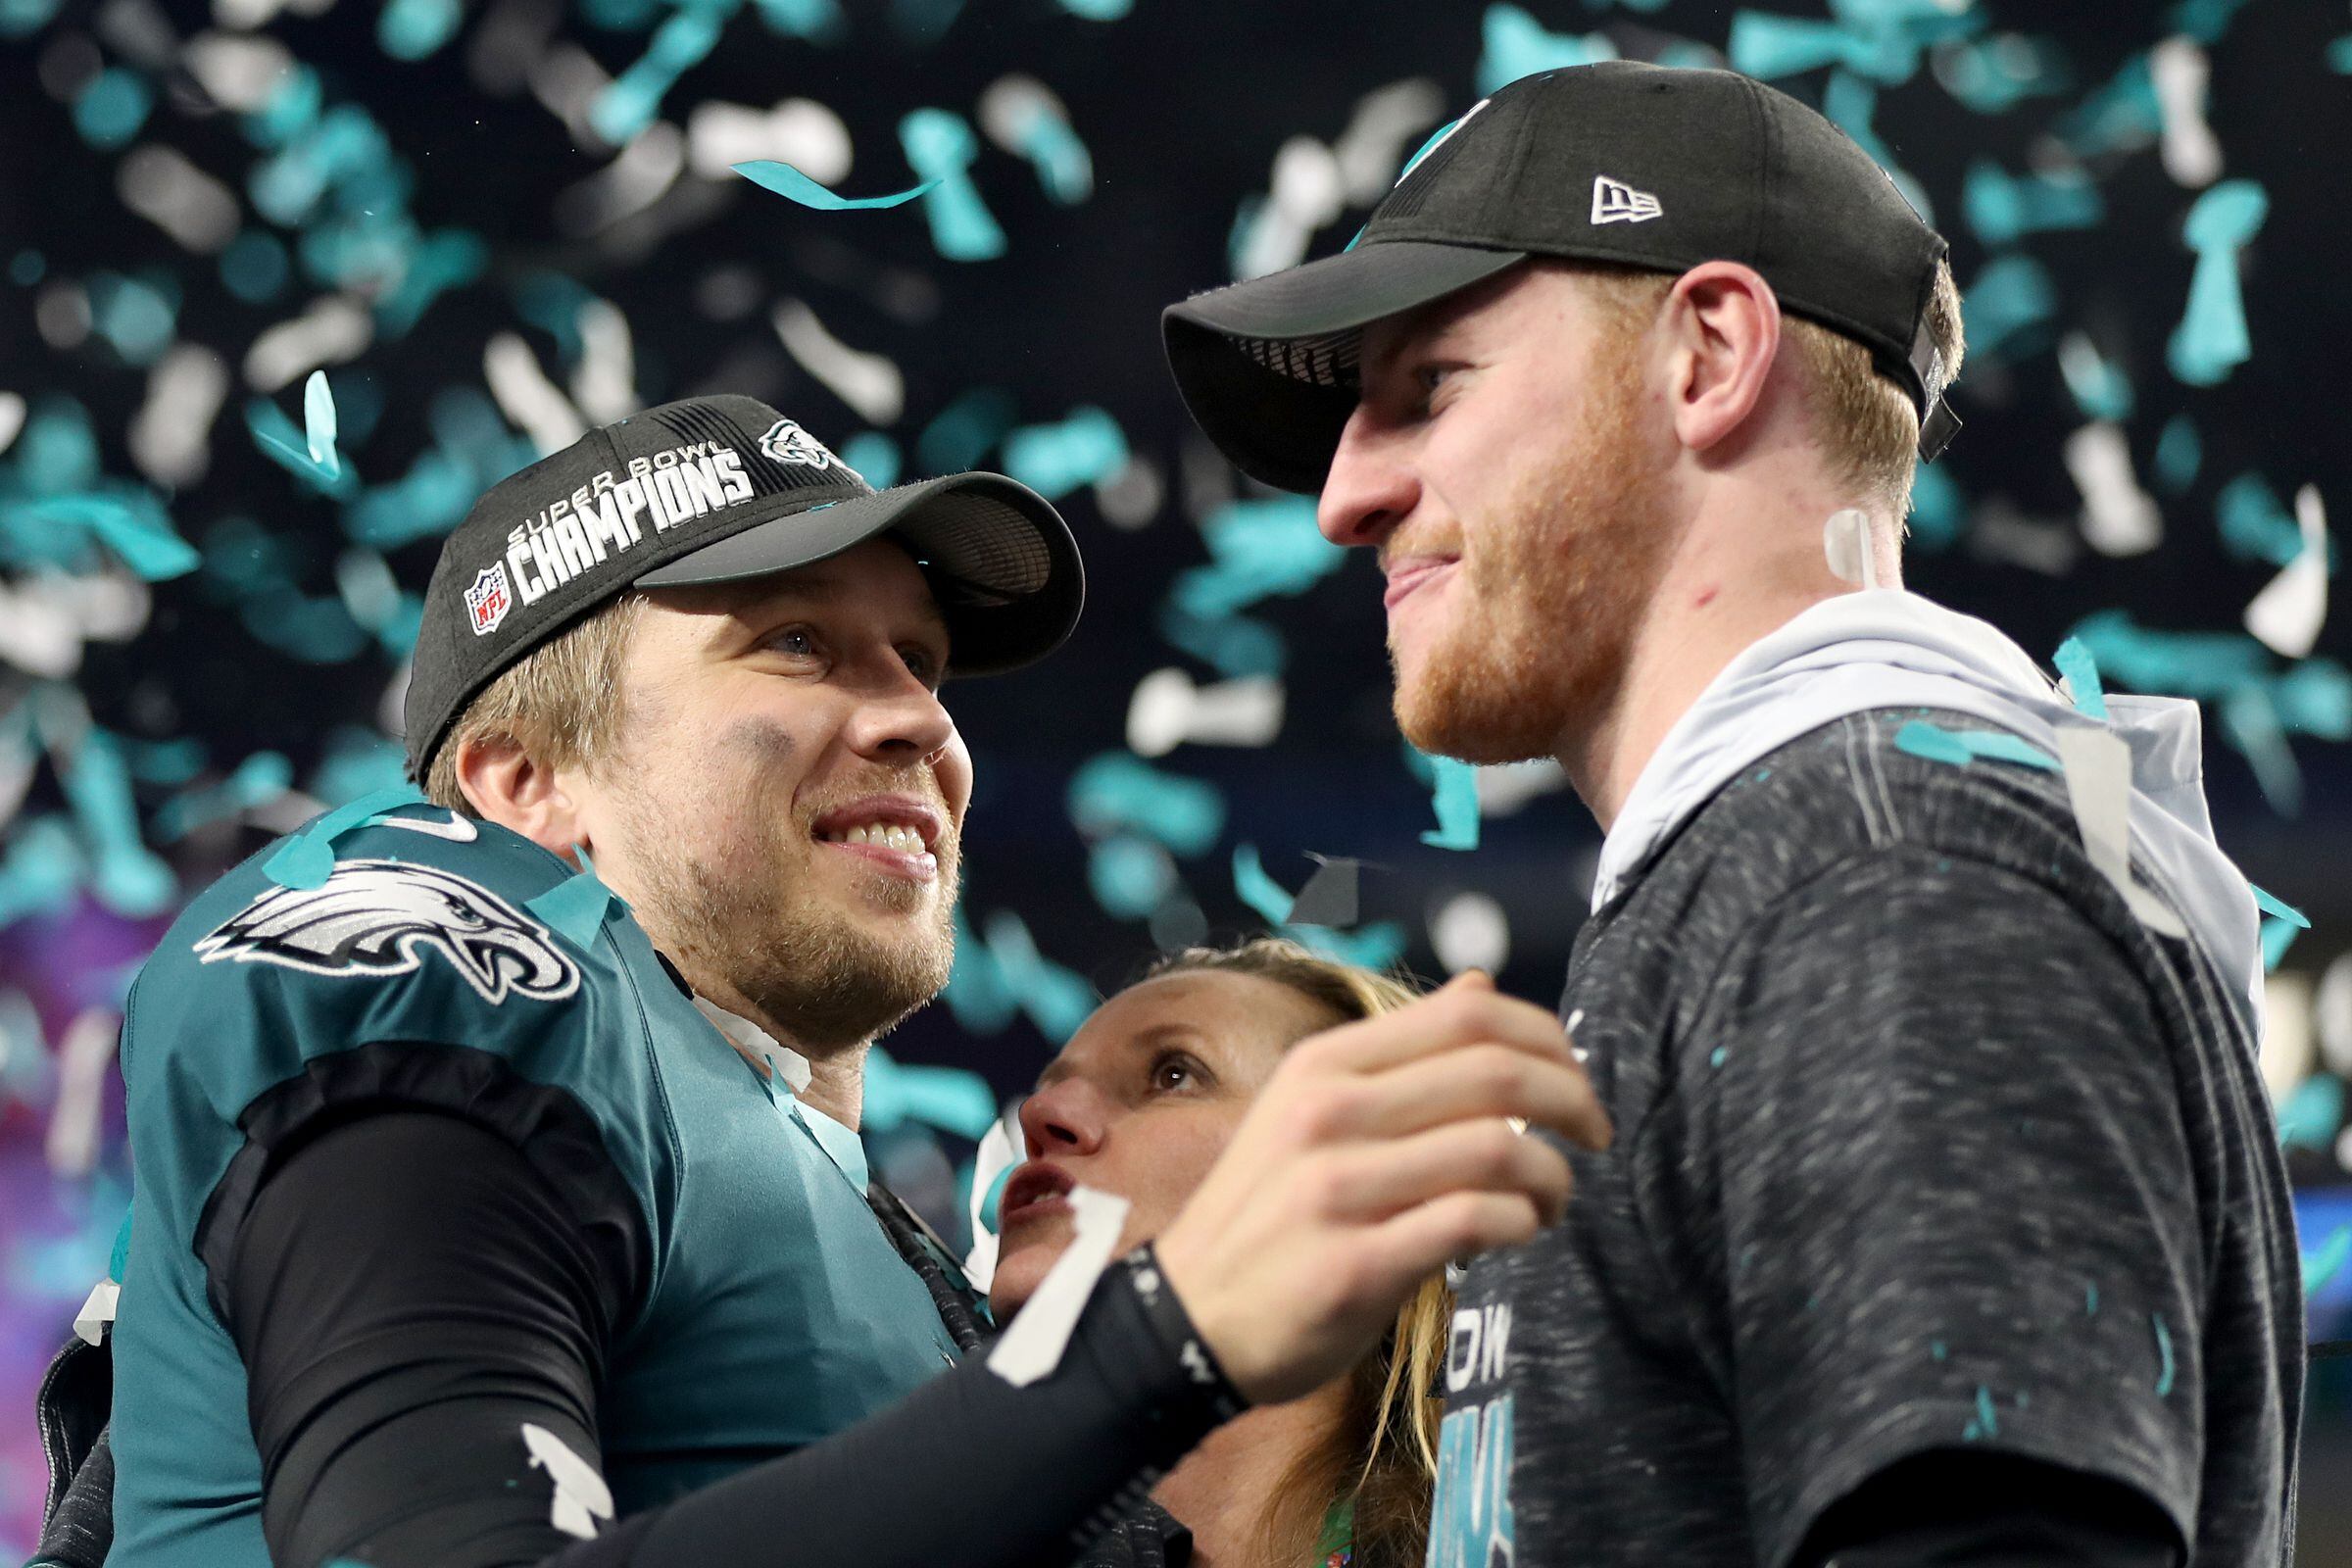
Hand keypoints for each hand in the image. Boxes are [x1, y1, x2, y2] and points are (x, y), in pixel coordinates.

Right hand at [1151, 971, 1607, 1405]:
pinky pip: (1473, 1223)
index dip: (1548, 1039)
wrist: (1188, 1318)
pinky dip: (1520, 1225)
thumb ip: (1398, 1054)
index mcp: (1324, 1064)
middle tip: (1595, 1136)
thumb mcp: (1308, 1108)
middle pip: (1496, 1074)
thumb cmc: (1267, 1212)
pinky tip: (1518, 1234)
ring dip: (1553, 1178)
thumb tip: (1482, 985)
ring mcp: (1336, 1188)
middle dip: (1574, 1103)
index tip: (1576, 1078)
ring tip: (1552, 1202)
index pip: (1469, 1016)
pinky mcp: (1353, 1265)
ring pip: (1497, 1149)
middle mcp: (1328, 1112)